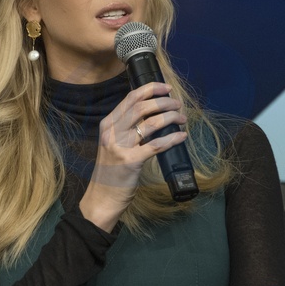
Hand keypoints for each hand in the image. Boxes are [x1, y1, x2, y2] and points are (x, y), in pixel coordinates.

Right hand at [80, 82, 186, 230]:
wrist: (102, 197)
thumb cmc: (111, 171)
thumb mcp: (113, 144)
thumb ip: (126, 128)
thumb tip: (153, 114)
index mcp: (107, 124)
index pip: (130, 98)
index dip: (150, 89)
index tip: (166, 88)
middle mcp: (112, 132)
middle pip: (142, 106)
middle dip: (164, 102)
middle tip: (177, 104)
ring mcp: (120, 146)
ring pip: (151, 123)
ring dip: (171, 117)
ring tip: (182, 118)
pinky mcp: (131, 161)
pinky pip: (156, 145)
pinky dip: (172, 138)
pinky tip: (182, 136)